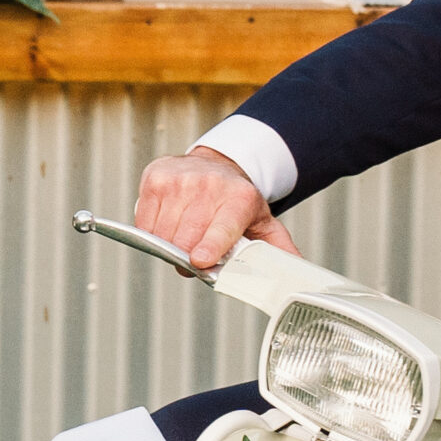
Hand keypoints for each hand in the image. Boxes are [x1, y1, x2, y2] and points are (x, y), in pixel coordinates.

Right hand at [135, 146, 300, 271]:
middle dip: (187, 259)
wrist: (216, 165)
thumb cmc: (237, 202)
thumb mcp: (263, 223)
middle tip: (195, 260)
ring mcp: (180, 180)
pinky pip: (144, 222)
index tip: (200, 262)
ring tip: (184, 240)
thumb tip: (296, 275)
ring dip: (169, 247)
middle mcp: (210, 185)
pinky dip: (152, 233)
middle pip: (186, 238)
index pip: (222, 227)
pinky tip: (168, 226)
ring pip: (162, 234)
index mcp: (241, 199)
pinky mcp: (156, 178)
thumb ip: (277, 250)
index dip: (211, 246)